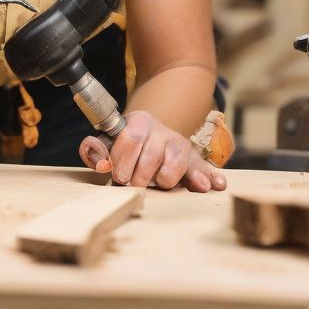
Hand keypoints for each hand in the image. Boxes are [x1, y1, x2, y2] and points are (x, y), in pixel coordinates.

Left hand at [79, 110, 226, 192]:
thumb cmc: (127, 148)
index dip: (122, 159)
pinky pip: (201, 167)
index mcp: (138, 122)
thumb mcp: (109, 143)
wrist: (152, 138)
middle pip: (151, 155)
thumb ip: (96, 151)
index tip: (118, 176)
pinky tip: (212, 185)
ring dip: (166, 178)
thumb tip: (99, 165)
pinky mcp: (194, 160)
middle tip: (134, 185)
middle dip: (141, 175)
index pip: (130, 138)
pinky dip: (206, 177)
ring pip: (175, 162)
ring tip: (161, 184)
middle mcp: (161, 131)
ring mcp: (179, 145)